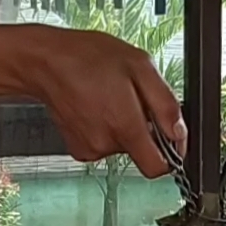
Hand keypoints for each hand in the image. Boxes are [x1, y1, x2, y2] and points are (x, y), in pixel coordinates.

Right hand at [17, 26, 185, 177]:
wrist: (47, 61)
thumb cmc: (89, 58)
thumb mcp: (141, 66)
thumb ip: (166, 104)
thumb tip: (179, 133)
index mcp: (124, 126)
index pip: (157, 168)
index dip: (170, 153)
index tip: (169, 136)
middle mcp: (105, 143)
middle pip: (142, 152)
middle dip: (145, 129)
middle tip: (132, 99)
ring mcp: (89, 148)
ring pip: (124, 147)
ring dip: (125, 126)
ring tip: (111, 98)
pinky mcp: (79, 148)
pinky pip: (106, 144)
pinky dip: (107, 128)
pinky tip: (98, 106)